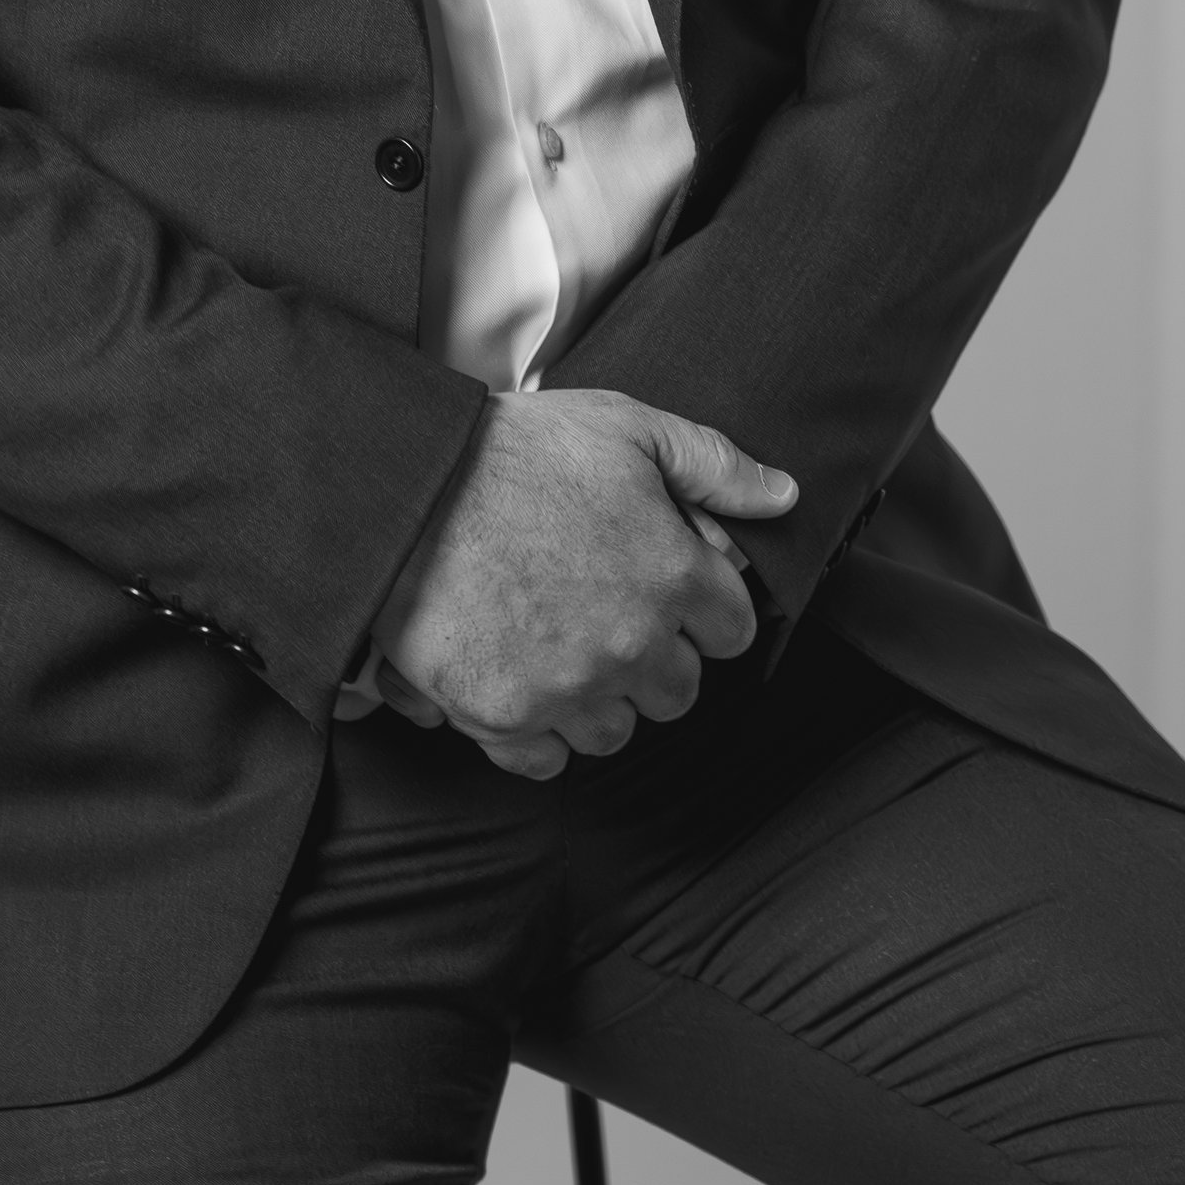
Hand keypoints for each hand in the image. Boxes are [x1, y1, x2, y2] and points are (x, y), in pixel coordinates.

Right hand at [368, 389, 797, 780]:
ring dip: (597, 698)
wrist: (401, 486)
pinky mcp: (505, 717)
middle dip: (652, 657)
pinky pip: (549, 759)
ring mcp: (569, 687)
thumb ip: (713, 464)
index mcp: (674, 574)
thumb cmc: (513, 450)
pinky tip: (520, 680)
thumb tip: (783, 496)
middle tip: (602, 612)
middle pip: (678, 690)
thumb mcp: (624, 426)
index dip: (701, 606)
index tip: (662, 585)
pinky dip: (539, 732)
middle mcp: (633, 643)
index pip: (732, 630)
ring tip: (555, 644)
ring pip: (617, 730)